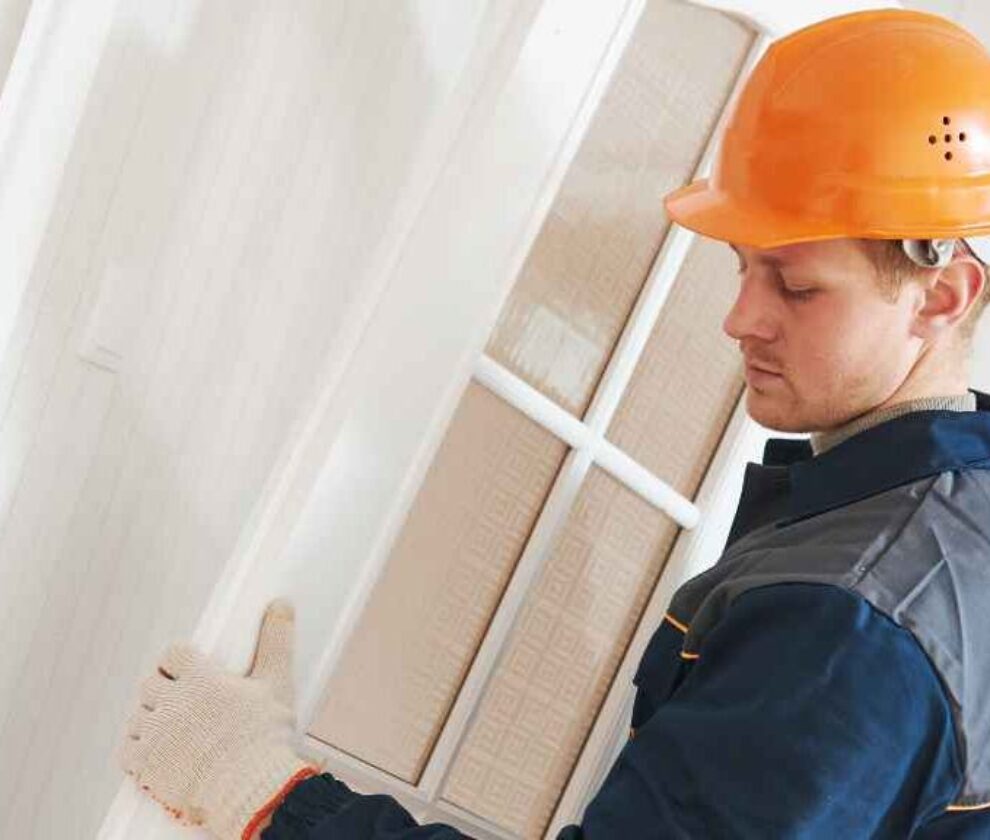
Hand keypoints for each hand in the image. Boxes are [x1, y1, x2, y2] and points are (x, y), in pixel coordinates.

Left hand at [120, 599, 320, 838]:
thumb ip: (277, 640)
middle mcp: (172, 703)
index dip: (177, 659)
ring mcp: (156, 735)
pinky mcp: (146, 766)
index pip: (172, 653)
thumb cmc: (266, 738)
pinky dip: (137, 749)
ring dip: (150, 718)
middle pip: (149, 683)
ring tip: (173, 727)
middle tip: (184, 699)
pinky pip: (126, 750)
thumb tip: (281, 604)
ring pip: (137, 716)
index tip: (187, 668)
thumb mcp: (277, 683)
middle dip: (163, 688)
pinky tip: (156, 750)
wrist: (251, 790)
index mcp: (200, 679)